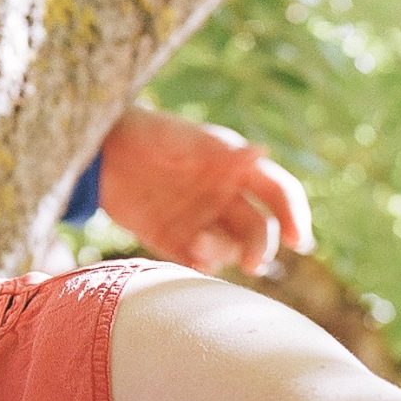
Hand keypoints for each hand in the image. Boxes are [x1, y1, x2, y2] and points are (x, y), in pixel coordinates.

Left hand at [97, 106, 310, 274]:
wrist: (101, 151)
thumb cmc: (148, 135)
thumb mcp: (186, 140)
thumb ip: (222, 151)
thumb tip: (264, 152)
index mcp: (237, 170)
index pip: (279, 195)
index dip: (294, 216)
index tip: (299, 240)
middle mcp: (224, 198)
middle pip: (259, 231)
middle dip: (260, 248)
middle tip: (251, 263)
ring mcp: (201, 221)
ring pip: (230, 249)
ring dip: (223, 253)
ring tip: (198, 246)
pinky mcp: (173, 240)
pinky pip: (198, 262)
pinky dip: (201, 266)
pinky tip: (192, 259)